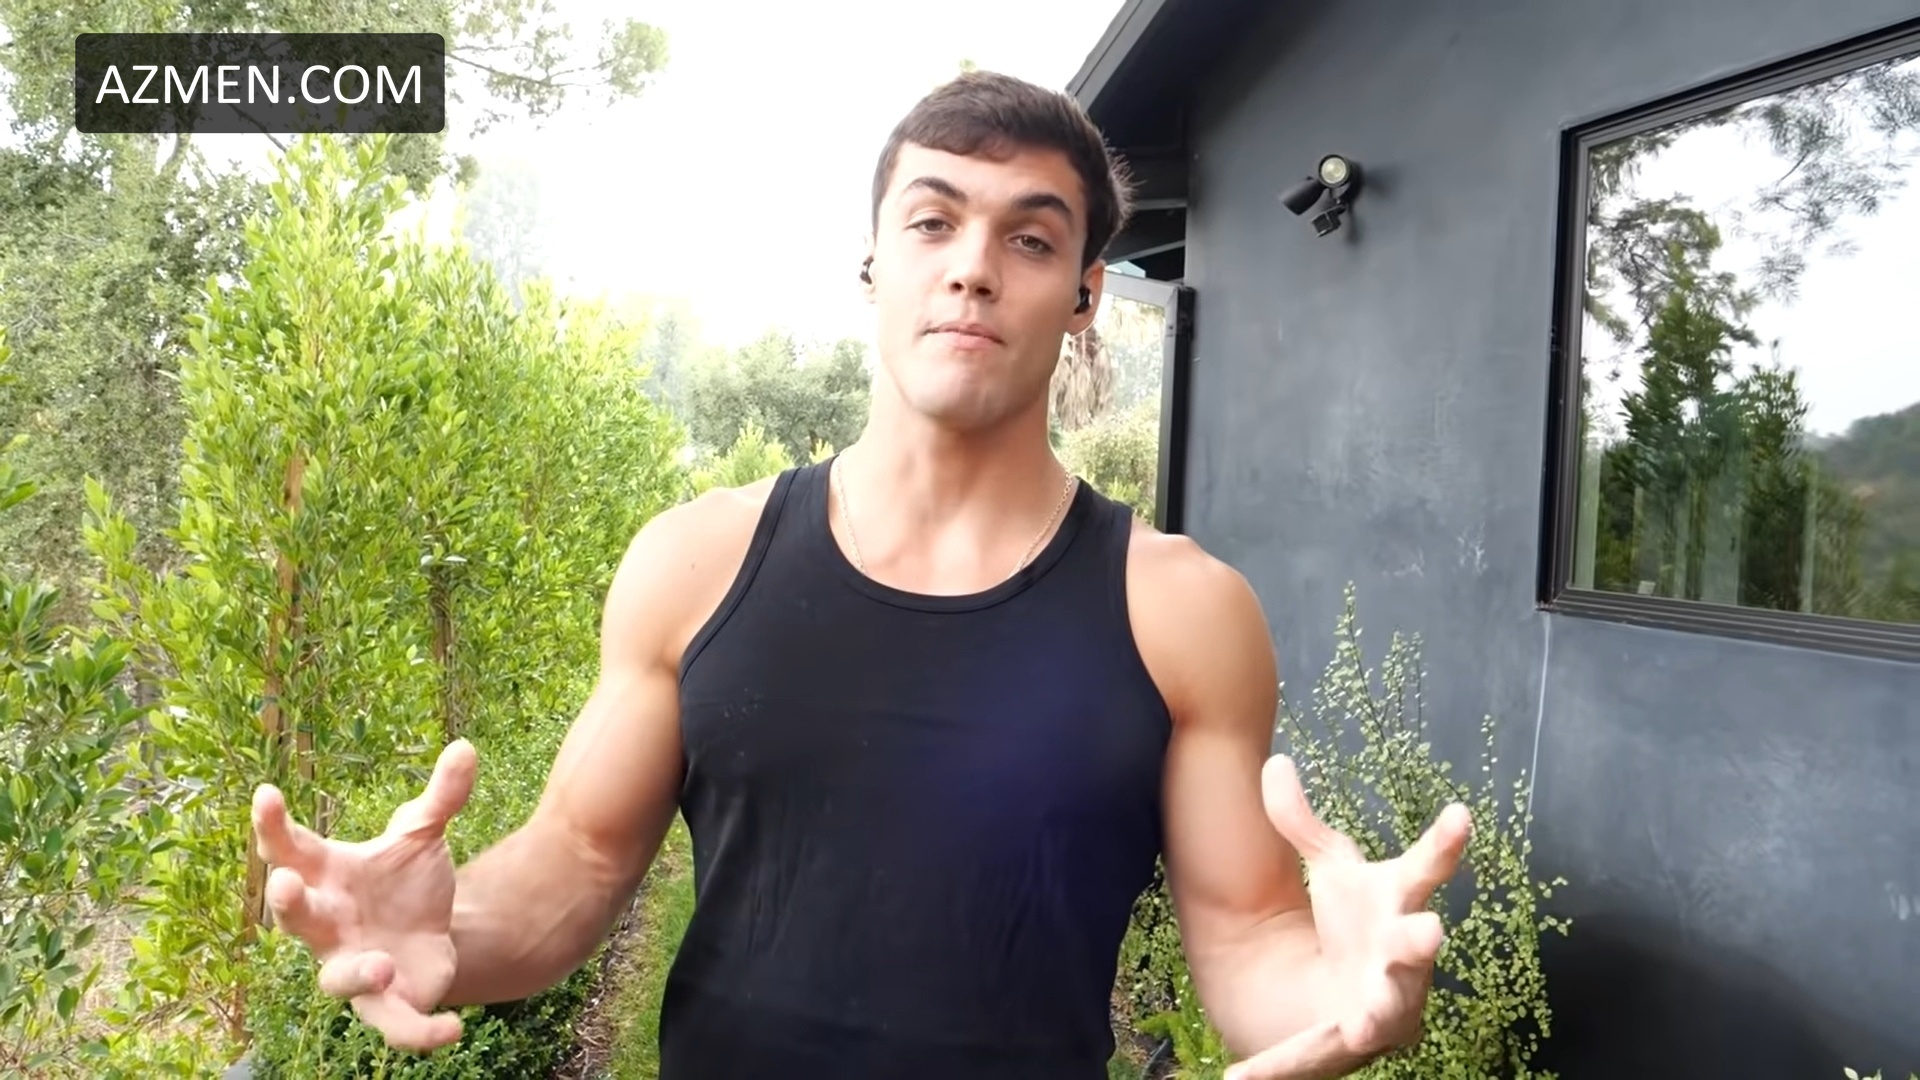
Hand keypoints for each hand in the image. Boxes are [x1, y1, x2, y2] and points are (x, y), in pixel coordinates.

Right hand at [250, 739, 478, 1052]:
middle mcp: (330, 924)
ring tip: (381, 963)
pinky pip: (395, 1026)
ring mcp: (354, 965)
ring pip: (335, 982)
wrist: (432, 932)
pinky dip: (420, 1034)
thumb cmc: (405, 880)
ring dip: (353, 973)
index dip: (272, 824)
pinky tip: (454, 1031)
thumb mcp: (423, 834)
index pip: (290, 848)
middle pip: (295, 917)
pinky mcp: (388, 1002)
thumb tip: (467, 748)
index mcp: (330, 875)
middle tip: (284, 883)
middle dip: (286, 902)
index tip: (266, 793)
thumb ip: (442, 797)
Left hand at [1225, 754, 1471, 1079]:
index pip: (1428, 867)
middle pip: (1417, 945)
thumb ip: (1300, 823)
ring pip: (1387, 1008)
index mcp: (1400, 904)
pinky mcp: (1352, 1038)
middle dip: (1422, 940)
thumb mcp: (1330, 868)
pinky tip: (1237, 1078)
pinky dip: (1279, 1067)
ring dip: (1377, 1016)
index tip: (1459, 814)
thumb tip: (1273, 763)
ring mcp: (1386, 1001)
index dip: (1445, 842)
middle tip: (1430, 931)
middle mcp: (1403, 954)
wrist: (1352, 988)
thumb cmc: (1355, 923)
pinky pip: (1312, 1054)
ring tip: (1363, 1026)